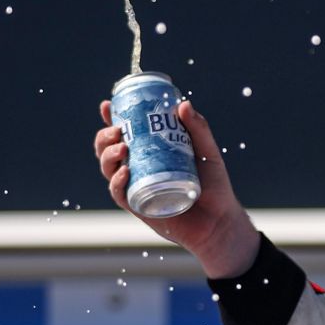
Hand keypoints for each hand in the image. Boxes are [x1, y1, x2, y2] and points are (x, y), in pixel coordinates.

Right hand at [95, 98, 260, 277]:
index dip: (110, 119)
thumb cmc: (214, 186)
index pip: (124, 134)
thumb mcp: (208, 153)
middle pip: (109, 150)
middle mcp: (139, 169)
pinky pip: (120, 194)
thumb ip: (199, 129)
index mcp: (150, 153)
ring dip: (108, 156)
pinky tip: (124, 172)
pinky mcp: (139, 207)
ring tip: (122, 148)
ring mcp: (137, 188)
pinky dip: (118, 182)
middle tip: (117, 130)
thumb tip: (183, 104)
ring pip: (109, 170)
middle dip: (105, 137)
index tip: (108, 106)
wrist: (220, 221)